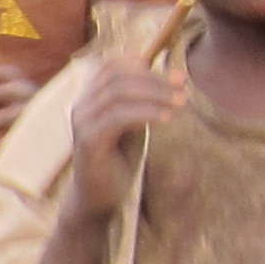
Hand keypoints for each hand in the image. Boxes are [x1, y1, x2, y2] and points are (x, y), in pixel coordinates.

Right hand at [64, 55, 182, 217]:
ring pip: (119, 93)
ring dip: (155, 94)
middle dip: (155, 79)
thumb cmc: (118, 160)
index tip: (177, 76)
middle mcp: (81, 105)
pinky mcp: (88, 141)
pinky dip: (146, 113)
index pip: (113, 66)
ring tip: (181, 103)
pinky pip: (119, 117)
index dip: (145, 65)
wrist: (99, 198)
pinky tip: (168, 119)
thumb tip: (166, 77)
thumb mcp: (132, 124)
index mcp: (89, 98)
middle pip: (117, 76)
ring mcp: (82, 122)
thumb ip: (140, 101)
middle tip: (183, 88)